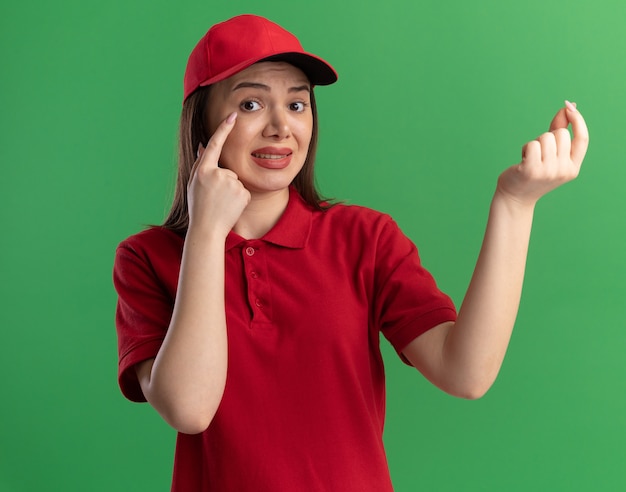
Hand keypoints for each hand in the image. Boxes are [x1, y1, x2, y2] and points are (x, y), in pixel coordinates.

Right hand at [187, 112, 250, 234]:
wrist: (207, 230)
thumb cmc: (199, 207)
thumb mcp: (195, 184)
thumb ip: (201, 164)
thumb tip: (205, 145)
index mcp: (203, 170)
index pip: (215, 145)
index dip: (224, 129)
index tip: (232, 116)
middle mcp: (217, 174)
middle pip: (227, 171)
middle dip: (224, 183)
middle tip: (214, 199)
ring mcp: (231, 183)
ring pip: (236, 181)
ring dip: (231, 192)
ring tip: (221, 204)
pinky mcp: (242, 193)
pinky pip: (243, 191)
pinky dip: (239, 199)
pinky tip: (230, 207)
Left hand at [496, 101, 588, 206]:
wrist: (515, 197)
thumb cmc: (533, 172)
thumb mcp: (551, 155)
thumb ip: (559, 130)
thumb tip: (569, 106)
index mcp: (573, 168)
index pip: (583, 139)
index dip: (578, 121)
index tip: (570, 107)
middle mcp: (563, 171)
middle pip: (561, 134)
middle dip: (548, 137)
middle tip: (539, 153)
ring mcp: (548, 171)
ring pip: (545, 138)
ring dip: (535, 143)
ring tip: (530, 158)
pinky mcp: (532, 170)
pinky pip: (532, 145)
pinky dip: (525, 148)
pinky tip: (523, 161)